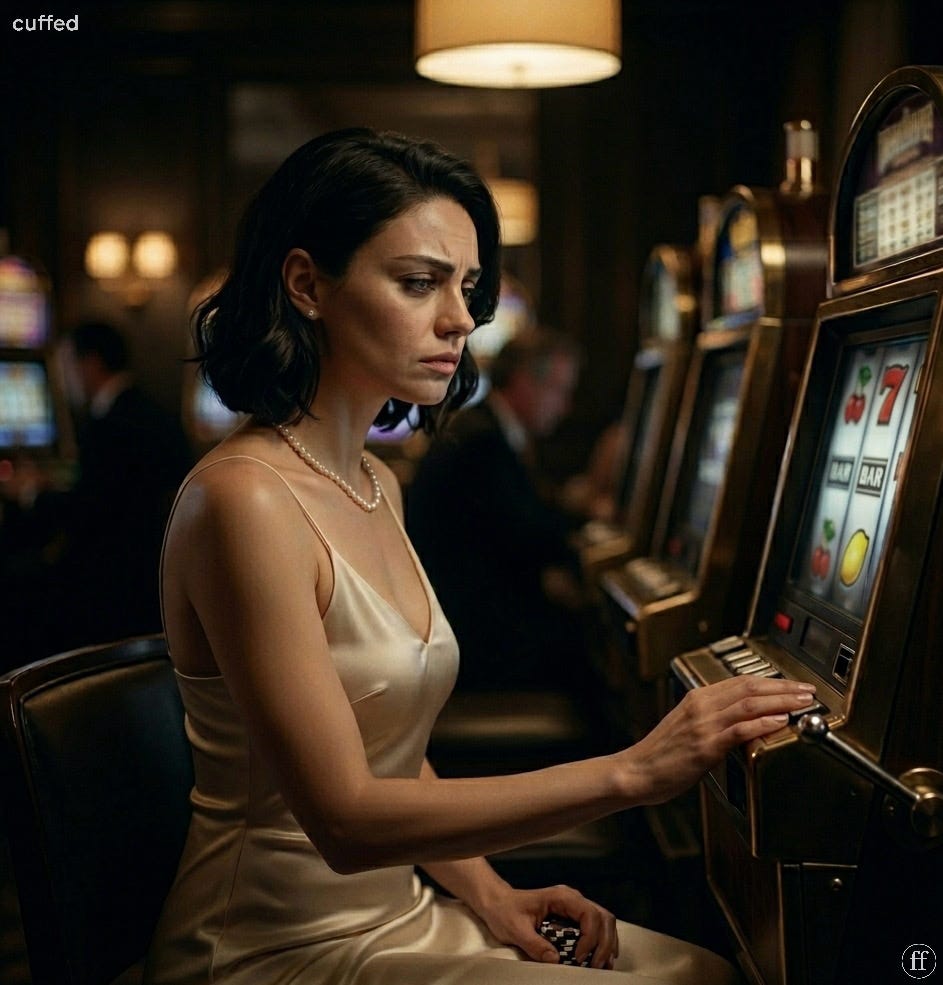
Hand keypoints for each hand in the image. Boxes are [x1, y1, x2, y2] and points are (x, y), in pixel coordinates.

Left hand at [473, 882, 617, 968]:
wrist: (498, 902)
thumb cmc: (505, 911)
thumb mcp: (516, 929)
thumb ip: (535, 944)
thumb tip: (555, 959)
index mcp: (561, 897)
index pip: (588, 914)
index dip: (590, 937)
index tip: (578, 958)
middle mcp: (572, 899)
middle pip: (603, 917)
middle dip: (604, 943)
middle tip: (596, 966)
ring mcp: (574, 908)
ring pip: (604, 921)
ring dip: (607, 943)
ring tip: (603, 965)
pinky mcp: (573, 917)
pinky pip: (596, 927)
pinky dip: (602, 942)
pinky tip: (599, 958)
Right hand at [627, 675, 817, 805]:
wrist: (637, 771)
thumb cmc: (662, 754)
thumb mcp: (688, 727)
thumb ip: (713, 719)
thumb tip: (744, 720)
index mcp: (697, 698)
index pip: (741, 681)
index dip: (772, 681)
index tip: (794, 685)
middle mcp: (701, 705)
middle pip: (750, 687)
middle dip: (783, 687)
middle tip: (808, 690)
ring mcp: (703, 724)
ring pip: (748, 703)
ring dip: (780, 701)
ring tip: (802, 703)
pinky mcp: (705, 745)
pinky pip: (739, 729)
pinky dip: (762, 722)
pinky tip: (779, 722)